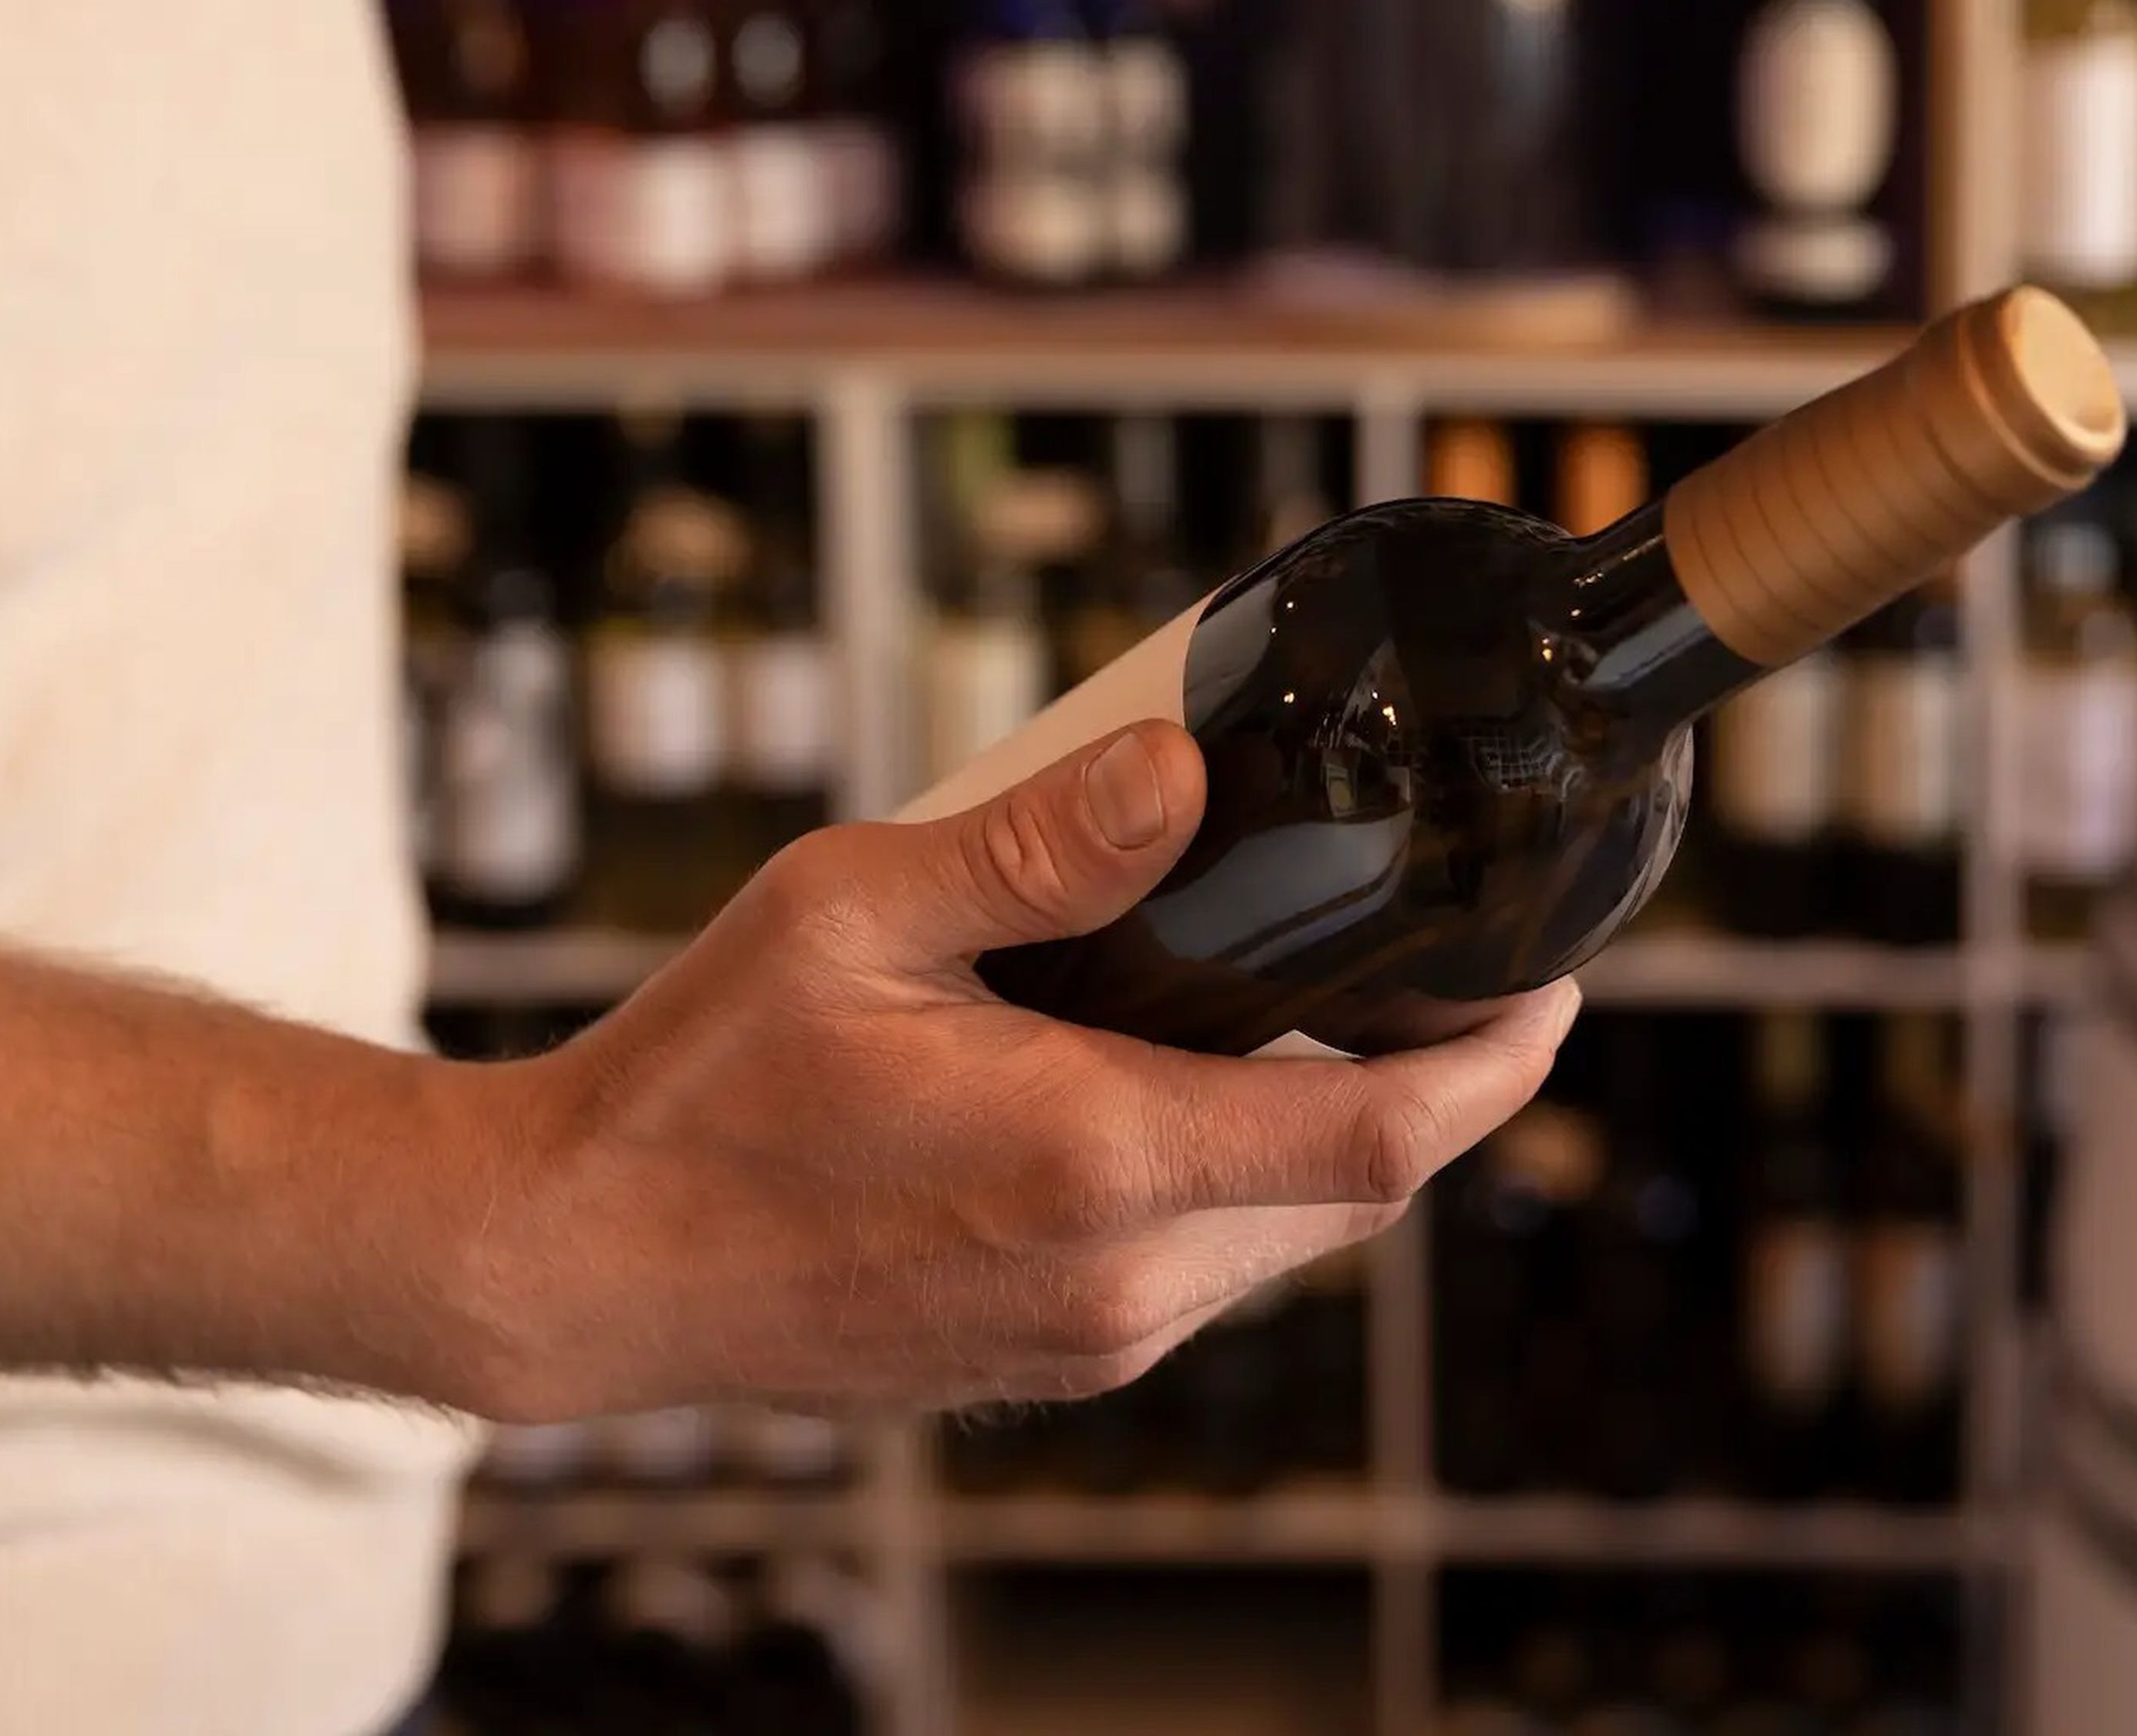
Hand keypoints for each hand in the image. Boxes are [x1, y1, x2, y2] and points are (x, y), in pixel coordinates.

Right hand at [454, 720, 1579, 1422]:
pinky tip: (1166, 1094)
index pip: (1384, 1132)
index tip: (1551, 987)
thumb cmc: (697, 1085)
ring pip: (1282, 1241)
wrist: (584, 1261)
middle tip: (1423, 962)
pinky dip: (1229, 1186)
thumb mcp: (854, 914)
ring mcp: (1081, 1338)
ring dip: (1318, 1134)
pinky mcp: (1041, 1361)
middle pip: (1356, 1192)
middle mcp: (1115, 1277)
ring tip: (1286, 1008)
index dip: (1500, 1062)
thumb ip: (1035, 848)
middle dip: (1422, 1085)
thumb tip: (1181, 775)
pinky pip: (1197, 1275)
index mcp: (1093, 1158)